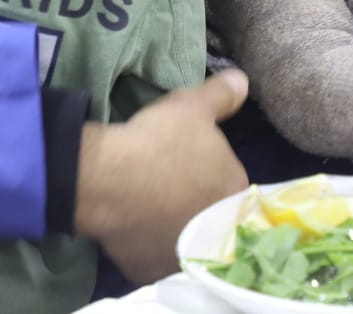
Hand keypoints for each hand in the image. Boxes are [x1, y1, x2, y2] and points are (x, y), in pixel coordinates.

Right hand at [75, 70, 249, 282]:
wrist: (109, 180)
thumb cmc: (159, 142)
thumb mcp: (192, 107)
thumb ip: (222, 95)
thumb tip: (242, 81)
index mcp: (234, 191)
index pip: (231, 180)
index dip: (211, 169)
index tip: (189, 161)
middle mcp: (217, 231)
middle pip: (210, 213)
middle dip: (195, 201)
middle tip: (167, 181)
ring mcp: (183, 256)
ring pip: (182, 237)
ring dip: (173, 224)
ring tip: (148, 204)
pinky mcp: (151, 271)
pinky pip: (153, 256)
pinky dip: (146, 243)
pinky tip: (133, 224)